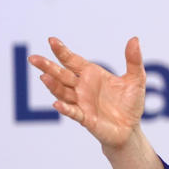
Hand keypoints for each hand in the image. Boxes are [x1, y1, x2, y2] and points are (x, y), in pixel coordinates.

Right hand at [27, 37, 146, 148]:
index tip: (51, 40)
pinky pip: (73, 112)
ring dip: (53, 86)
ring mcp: (81, 103)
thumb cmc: (130, 103)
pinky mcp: (85, 118)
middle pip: (61, 75)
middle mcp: (82, 88)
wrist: (131, 129)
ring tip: (44, 77)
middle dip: (48, 66)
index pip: (73, 61)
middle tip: (33, 58)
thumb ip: (134, 60)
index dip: (62, 51)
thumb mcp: (136, 79)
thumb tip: (134, 39)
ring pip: (63, 92)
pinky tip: (57, 104)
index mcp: (92, 75)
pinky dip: (65, 108)